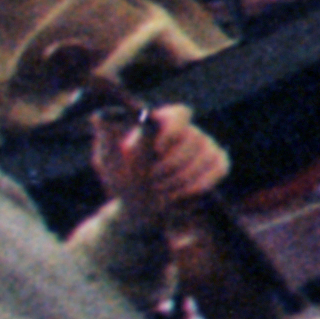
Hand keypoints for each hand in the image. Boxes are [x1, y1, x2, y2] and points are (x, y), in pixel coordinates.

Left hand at [105, 105, 230, 217]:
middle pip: (194, 139)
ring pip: (206, 156)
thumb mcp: (108, 159)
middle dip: (172, 165)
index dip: (174, 129)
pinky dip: (201, 182)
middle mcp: (187, 130)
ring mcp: (205, 146)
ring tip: (161, 190)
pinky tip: (181, 193)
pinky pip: (219, 167)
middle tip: (152, 180)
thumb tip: (100, 115)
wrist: (138, 204)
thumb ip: (108, 138)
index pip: (181, 114)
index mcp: (162, 122)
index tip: (157, 149)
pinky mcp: (217, 162)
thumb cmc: (121, 177)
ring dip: (182, 178)